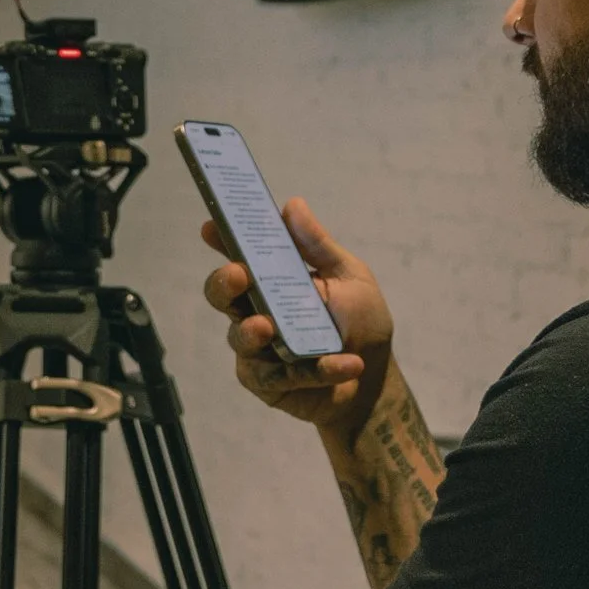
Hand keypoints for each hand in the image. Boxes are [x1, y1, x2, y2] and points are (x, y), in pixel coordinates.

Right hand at [203, 196, 396, 441]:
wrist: (375, 379)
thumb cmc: (360, 322)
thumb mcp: (350, 277)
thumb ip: (319, 246)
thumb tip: (292, 204)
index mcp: (272, 280)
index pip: (240, 256)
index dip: (222, 240)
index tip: (212, 226)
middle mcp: (256, 311)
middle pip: (221, 295)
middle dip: (223, 284)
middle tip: (238, 275)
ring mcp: (258, 350)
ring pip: (239, 338)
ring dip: (251, 332)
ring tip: (269, 328)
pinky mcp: (267, 383)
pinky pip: (277, 376)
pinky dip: (315, 370)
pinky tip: (348, 364)